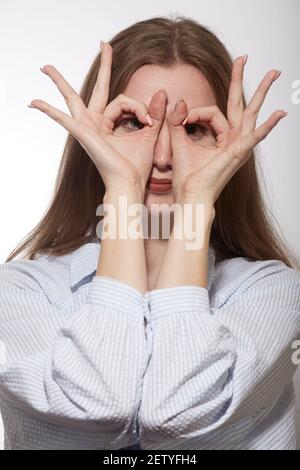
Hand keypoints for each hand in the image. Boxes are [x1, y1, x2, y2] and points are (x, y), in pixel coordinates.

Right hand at [28, 41, 165, 194]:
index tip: (149, 119)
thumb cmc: (137, 165)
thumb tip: (163, 92)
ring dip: (59, 81)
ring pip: (73, 98)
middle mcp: (96, 123)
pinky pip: (63, 119)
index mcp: (110, 123)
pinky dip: (48, 111)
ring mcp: (87, 127)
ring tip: (45, 67)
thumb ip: (154, 113)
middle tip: (105, 43)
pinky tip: (33, 103)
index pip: (123, 100)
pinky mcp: (82, 133)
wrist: (130, 183)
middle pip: (96, 88)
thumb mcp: (149, 133)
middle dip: (104, 66)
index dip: (139, 106)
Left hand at [167, 56, 286, 203]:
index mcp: (220, 137)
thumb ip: (177, 121)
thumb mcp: (179, 142)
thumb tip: (179, 102)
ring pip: (251, 112)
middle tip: (244, 57)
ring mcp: (238, 145)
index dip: (195, 111)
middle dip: (242, 80)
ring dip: (262, 92)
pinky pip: (255, 136)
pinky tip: (280, 113)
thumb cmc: (187, 176)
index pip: (212, 111)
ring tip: (274, 73)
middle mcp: (232, 139)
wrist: (190, 196)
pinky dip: (268, 125)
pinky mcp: (238, 153)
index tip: (182, 117)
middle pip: (240, 104)